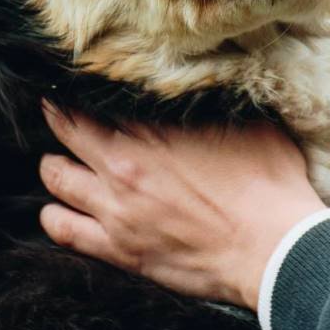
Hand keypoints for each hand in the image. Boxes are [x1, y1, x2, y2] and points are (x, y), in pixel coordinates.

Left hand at [38, 102, 325, 308]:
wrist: (274, 248)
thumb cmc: (268, 184)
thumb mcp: (248, 123)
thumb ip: (216, 102)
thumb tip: (212, 79)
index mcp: (153, 131)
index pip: (97, 101)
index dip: (82, 91)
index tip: (75, 85)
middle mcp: (124, 166)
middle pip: (67, 133)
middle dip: (59, 120)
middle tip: (57, 113)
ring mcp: (117, 211)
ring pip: (56, 180)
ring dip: (55, 168)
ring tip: (58, 163)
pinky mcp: (120, 250)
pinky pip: (64, 232)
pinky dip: (55, 217)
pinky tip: (58, 210)